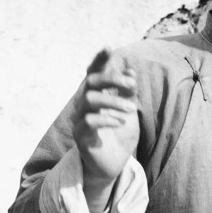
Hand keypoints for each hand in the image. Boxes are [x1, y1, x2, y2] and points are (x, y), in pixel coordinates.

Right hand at [73, 48, 139, 205]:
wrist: (113, 164)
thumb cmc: (120, 136)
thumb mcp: (129, 112)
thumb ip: (129, 93)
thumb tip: (131, 71)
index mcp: (97, 96)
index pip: (94, 73)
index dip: (99, 60)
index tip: (108, 48)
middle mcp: (84, 104)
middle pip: (90, 81)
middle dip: (110, 78)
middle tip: (130, 84)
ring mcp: (80, 119)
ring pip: (90, 99)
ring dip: (113, 100)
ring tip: (131, 109)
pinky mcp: (81, 136)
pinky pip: (90, 121)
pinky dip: (108, 119)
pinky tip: (121, 122)